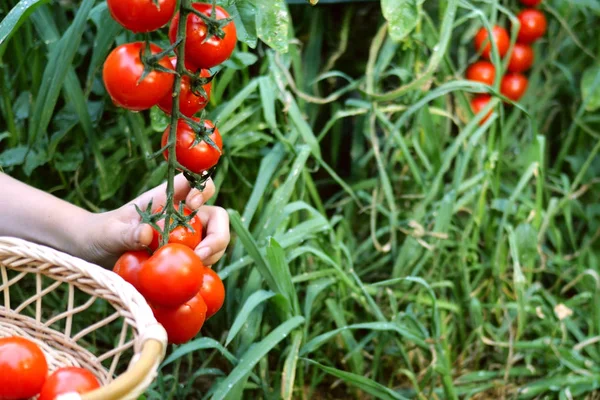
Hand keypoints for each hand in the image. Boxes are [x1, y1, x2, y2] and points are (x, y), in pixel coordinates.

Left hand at [82, 174, 229, 267]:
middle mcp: (183, 217)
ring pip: (215, 241)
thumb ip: (126, 233)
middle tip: (202, 254)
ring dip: (213, 255)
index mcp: (167, 199)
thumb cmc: (100, 235)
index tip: (193, 205)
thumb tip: (147, 234)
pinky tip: (192, 283)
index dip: (202, 190)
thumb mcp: (109, 233)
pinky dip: (203, 271)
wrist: (94, 256)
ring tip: (195, 269)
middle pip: (217, 217)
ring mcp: (187, 239)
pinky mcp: (185, 259)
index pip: (195, 183)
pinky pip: (204, 263)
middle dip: (218, 235)